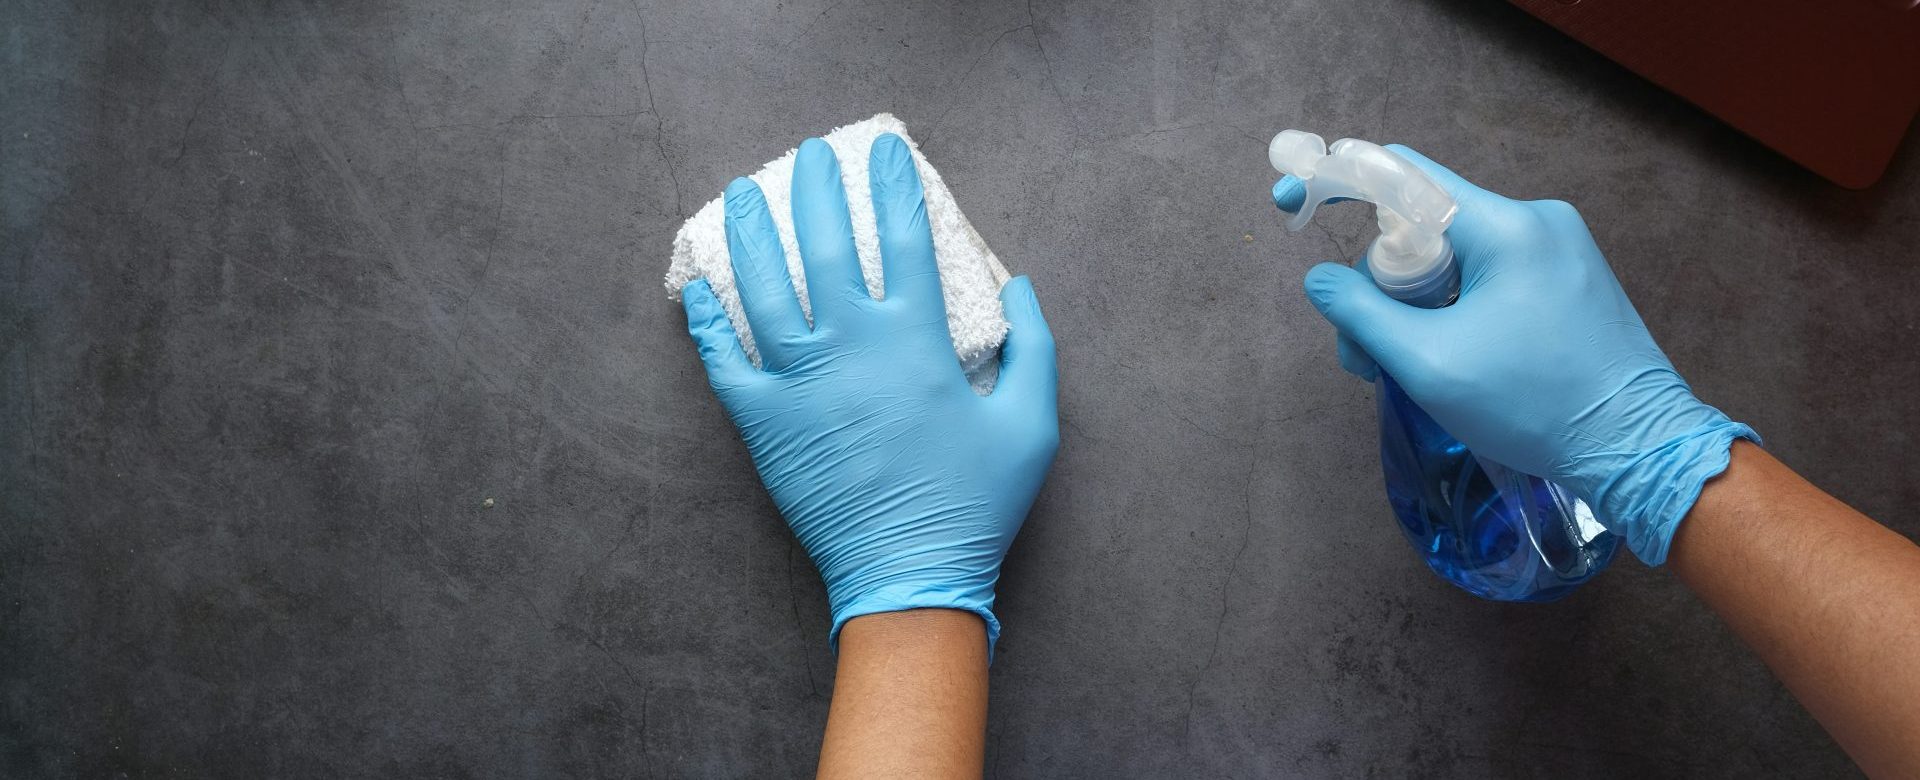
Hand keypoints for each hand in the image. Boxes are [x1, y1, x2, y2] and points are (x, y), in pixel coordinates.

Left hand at [682, 134, 1058, 648]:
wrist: (909, 576)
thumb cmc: (975, 503)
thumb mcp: (1032, 424)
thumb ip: (1033, 348)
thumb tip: (1020, 287)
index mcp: (916, 341)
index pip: (905, 239)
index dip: (895, 186)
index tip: (884, 149)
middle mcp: (852, 347)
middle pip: (826, 245)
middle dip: (816, 188)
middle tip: (808, 156)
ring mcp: (799, 383)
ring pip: (764, 288)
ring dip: (752, 233)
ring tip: (742, 193)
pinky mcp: (763, 423)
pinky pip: (723, 360)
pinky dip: (707, 321)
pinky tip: (698, 286)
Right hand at [1278, 145, 1755, 565]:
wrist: (1638, 449)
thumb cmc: (1533, 406)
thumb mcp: (1429, 364)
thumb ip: (1362, 314)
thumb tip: (1320, 280)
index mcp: (1506, 227)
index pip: (1403, 175)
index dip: (1337, 181)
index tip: (1291, 203)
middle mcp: (1536, 221)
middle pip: (1424, 225)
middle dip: (1379, 281)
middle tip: (1363, 352)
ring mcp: (1560, 249)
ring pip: (1455, 256)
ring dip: (1415, 305)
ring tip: (1405, 370)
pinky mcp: (1570, 280)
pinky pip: (1490, 276)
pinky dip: (1454, 309)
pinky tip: (1450, 359)